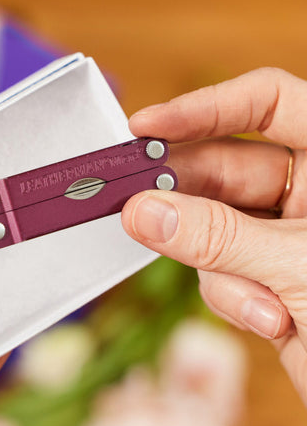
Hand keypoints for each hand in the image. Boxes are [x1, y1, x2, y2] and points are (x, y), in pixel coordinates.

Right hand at [121, 67, 306, 403]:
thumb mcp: (298, 268)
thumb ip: (217, 237)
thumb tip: (144, 212)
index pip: (268, 104)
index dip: (205, 108)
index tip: (147, 127)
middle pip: (225, 169)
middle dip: (183, 194)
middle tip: (135, 202)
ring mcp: (284, 237)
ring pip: (213, 226)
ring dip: (216, 263)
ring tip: (245, 292)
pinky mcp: (267, 277)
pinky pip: (222, 271)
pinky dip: (234, 297)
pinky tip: (270, 321)